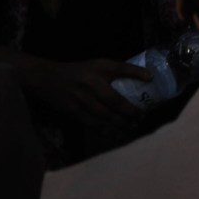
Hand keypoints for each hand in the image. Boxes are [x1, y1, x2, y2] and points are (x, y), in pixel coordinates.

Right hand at [12, 52, 151, 133]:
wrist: (47, 78)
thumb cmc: (78, 71)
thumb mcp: (96, 64)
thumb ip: (115, 72)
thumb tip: (142, 79)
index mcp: (97, 67)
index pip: (120, 68)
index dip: (136, 73)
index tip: (151, 79)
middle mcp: (90, 82)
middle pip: (114, 100)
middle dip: (130, 112)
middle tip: (141, 117)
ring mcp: (81, 98)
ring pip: (105, 116)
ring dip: (121, 124)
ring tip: (132, 128)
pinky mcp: (74, 112)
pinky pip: (94, 125)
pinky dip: (107, 131)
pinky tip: (117, 134)